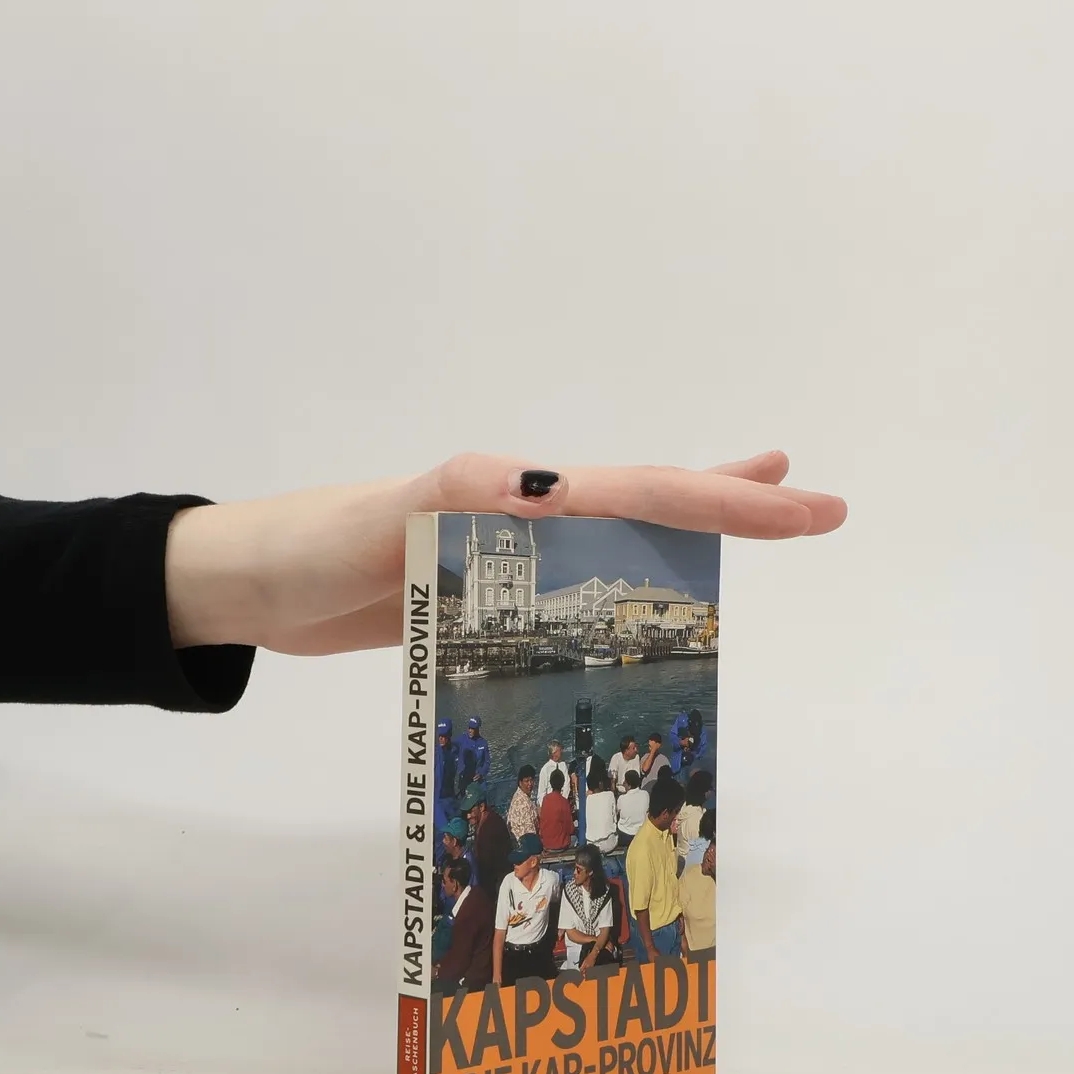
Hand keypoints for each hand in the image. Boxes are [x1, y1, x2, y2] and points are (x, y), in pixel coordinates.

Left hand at [163, 451, 844, 654]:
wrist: (250, 581)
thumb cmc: (305, 549)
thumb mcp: (374, 525)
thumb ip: (454, 498)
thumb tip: (551, 485)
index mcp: (512, 492)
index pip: (637, 492)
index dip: (723, 500)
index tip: (800, 505)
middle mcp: (524, 512)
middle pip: (650, 500)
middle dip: (736, 504)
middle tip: (822, 508)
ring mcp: (511, 549)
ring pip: (625, 532)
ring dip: (695, 519)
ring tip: (766, 501)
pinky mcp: (491, 587)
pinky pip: (582, 581)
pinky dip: (630, 576)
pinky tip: (652, 588)